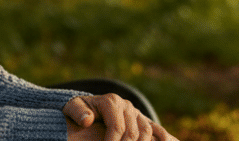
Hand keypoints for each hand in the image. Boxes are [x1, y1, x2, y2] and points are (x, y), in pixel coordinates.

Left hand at [63, 94, 177, 140]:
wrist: (88, 105)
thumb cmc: (79, 109)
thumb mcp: (72, 107)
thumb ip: (78, 111)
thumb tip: (87, 120)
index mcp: (110, 101)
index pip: (117, 128)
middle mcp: (126, 106)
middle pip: (133, 133)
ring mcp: (136, 113)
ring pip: (147, 132)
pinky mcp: (143, 121)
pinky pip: (157, 130)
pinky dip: (166, 138)